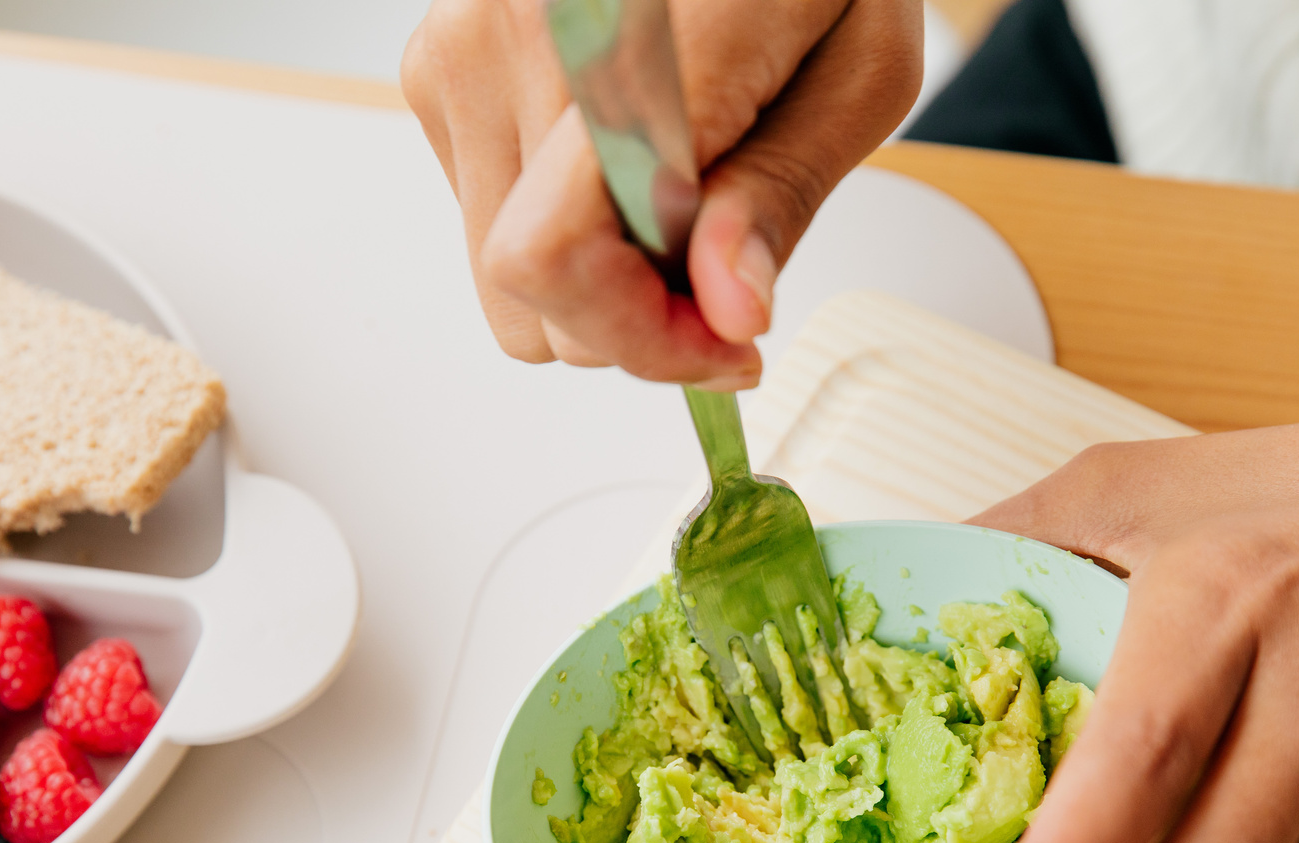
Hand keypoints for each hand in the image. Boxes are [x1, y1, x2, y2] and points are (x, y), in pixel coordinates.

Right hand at [401, 0, 921, 387]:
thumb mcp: (860, 68)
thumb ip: (782, 196)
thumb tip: (731, 312)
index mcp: (630, 38)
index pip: (555, 254)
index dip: (639, 340)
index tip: (727, 348)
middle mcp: (512, 38)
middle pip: (525, 292)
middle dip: (634, 324)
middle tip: (729, 290)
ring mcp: (459, 49)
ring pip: (501, 276)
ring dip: (600, 281)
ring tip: (685, 211)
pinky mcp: (439, 65)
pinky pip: (488, 217)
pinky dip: (567, 228)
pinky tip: (630, 169)